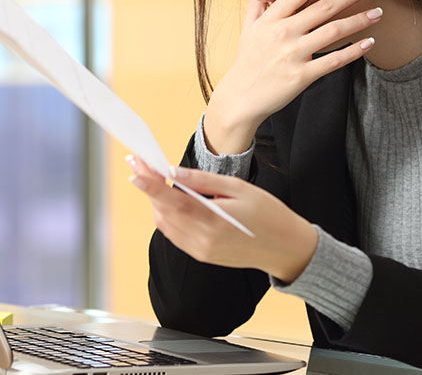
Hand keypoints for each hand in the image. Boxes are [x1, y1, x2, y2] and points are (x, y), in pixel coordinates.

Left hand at [127, 155, 317, 281]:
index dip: (151, 187)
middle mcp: (204, 240)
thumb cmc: (268, 214)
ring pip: (166, 224)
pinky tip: (169, 201)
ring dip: (156, 202)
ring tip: (153, 179)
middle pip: (165, 212)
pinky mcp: (201, 256)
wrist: (285, 248)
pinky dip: (167, 215)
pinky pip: (174, 234)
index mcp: (215, 221)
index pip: (175, 202)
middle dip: (149, 188)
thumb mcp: (239, 188)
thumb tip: (175, 172)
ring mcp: (201, 250)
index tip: (135, 171)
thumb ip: (204, 181)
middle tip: (140, 165)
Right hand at [204, 0, 379, 153]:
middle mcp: (283, 33)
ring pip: (333, 32)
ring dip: (359, 20)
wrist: (239, 99)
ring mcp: (293, 55)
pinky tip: (369, 43)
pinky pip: (333, 61)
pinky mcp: (301, 76)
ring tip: (378, 12)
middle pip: (323, 6)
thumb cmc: (246, 62)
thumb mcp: (247, 28)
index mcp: (271, 19)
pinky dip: (353, 52)